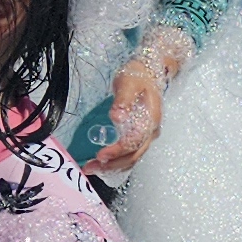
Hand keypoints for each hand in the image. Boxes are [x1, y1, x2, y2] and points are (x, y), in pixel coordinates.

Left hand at [82, 27, 193, 177]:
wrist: (149, 73)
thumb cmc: (138, 76)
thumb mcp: (128, 82)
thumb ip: (123, 100)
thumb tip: (117, 117)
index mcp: (150, 120)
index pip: (134, 142)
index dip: (117, 150)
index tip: (100, 155)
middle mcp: (150, 132)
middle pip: (133, 155)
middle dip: (111, 165)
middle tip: (90, 167)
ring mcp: (147, 136)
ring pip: (132, 158)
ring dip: (112, 167)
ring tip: (91, 168)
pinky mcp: (140, 136)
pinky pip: (130, 155)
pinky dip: (116, 162)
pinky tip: (102, 164)